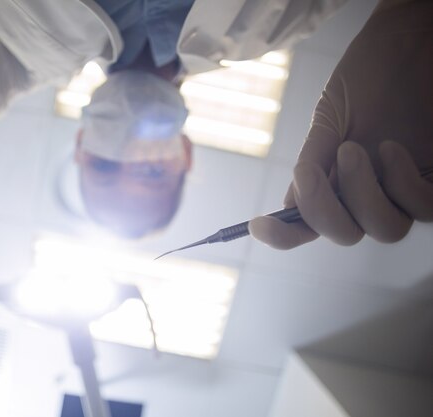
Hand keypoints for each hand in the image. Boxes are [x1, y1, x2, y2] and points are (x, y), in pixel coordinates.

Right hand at [249, 2, 432, 248]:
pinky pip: (423, 209)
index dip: (282, 236)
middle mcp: (363, 192)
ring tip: (358, 147)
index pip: (306, 225)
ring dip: (365, 193)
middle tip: (331, 155)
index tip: (257, 224)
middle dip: (328, 208)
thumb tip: (290, 206)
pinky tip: (391, 147)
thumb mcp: (329, 119)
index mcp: (332, 181)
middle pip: (344, 234)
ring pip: (384, 230)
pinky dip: (403, 182)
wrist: (406, 42)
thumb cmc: (366, 76)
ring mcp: (398, 188)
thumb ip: (313, 161)